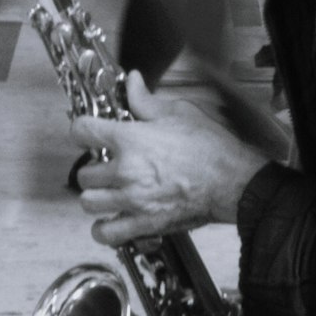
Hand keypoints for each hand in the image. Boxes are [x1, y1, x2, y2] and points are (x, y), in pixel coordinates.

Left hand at [73, 71, 267, 246]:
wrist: (232, 182)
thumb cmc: (210, 149)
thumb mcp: (179, 113)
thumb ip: (146, 101)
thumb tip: (132, 82)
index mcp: (130, 139)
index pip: (82, 131)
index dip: (82, 130)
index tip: (88, 133)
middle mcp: (125, 170)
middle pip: (84, 172)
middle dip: (93, 168)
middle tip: (107, 166)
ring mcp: (132, 200)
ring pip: (89, 202)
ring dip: (96, 197)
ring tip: (109, 193)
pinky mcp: (143, 224)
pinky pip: (106, 233)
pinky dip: (104, 229)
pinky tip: (112, 219)